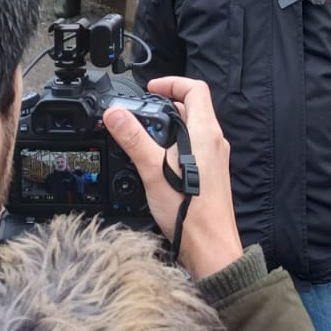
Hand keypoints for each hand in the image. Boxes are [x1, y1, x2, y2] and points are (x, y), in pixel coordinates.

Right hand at [105, 77, 244, 278]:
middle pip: (192, 107)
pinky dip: (174, 145)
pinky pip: (193, 148)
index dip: (173, 82)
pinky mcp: (210, 174)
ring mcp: (214, 158)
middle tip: (142, 111)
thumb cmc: (190, 211)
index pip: (195, 88)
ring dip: (169, 126)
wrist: (210, 247)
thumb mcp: (153, 169)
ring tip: (144, 135)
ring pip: (192, 129)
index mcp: (205, 132)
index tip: (151, 89)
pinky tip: (156, 161)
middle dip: (166, 104)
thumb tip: (115, 114)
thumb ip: (133, 138)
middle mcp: (214, 141)